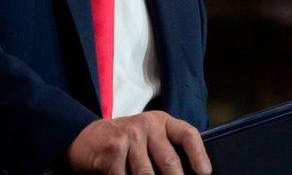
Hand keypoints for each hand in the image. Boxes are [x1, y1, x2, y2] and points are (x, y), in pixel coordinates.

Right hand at [67, 111, 211, 173]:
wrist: (86, 138)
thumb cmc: (125, 142)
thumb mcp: (148, 137)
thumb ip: (166, 149)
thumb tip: (190, 172)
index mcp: (161, 122)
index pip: (187, 134)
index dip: (199, 154)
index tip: (205, 173)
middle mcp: (147, 125)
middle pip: (169, 161)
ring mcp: (129, 137)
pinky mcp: (113, 151)